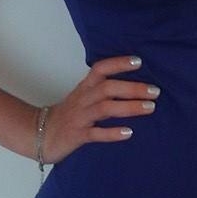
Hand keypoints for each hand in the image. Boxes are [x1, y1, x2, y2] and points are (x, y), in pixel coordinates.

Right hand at [41, 55, 159, 163]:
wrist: (41, 133)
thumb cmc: (70, 113)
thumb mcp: (84, 95)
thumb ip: (103, 88)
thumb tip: (133, 83)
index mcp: (85, 86)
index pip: (101, 68)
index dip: (118, 63)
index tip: (139, 61)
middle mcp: (83, 98)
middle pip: (107, 87)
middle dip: (132, 88)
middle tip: (155, 91)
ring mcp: (80, 116)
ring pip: (105, 108)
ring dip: (129, 107)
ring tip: (150, 108)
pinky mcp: (77, 135)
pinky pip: (95, 134)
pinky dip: (112, 132)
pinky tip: (128, 132)